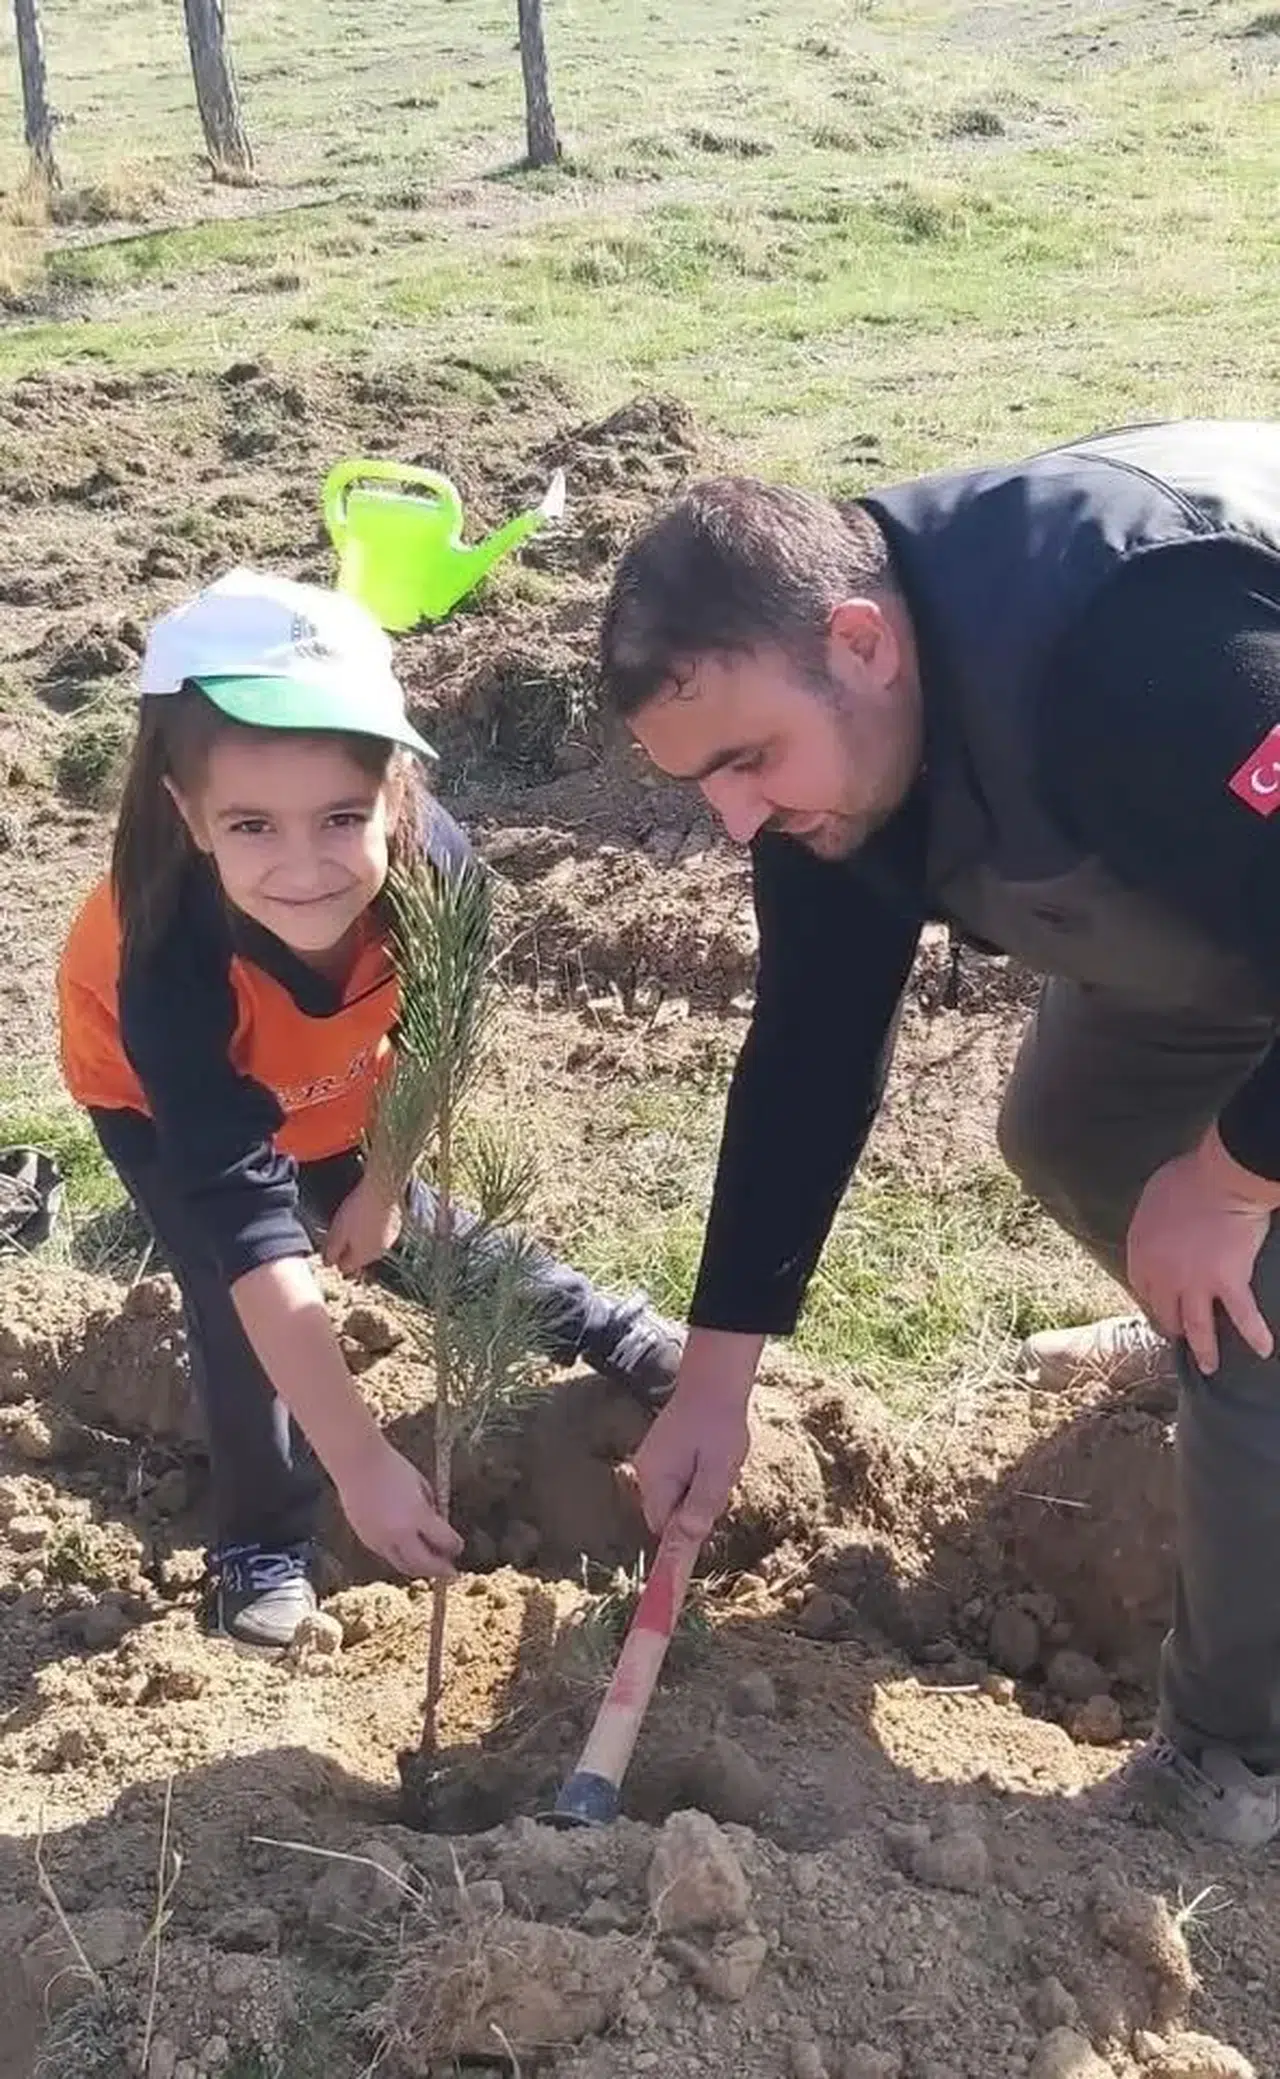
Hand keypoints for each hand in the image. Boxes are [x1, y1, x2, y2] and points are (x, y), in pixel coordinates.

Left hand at [323, 1174, 402, 1277]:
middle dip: (348, 1249)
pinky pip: (380, 1234)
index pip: (345, 1268)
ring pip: (370, 1246)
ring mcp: (389, 1241)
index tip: (330, 1245)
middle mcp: (377, 1253)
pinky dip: (373, 1229)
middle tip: (340, 1231)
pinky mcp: (396, 1228)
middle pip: (358, 1258)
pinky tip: (367, 1216)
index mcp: (362, 1257)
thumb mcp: (337, 1232)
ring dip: (361, 1239)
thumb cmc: (359, 1210)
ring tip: (353, 1221)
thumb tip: (328, 1264)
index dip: (335, 1258)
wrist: (383, 1190)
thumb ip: (331, 1251)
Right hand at [335, 1439, 462, 1577]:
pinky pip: (388, 1556)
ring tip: (430, 1569)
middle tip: (451, 1572)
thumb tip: (437, 1526)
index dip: (455, 1546)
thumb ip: (430, 1508)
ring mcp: (380, 1539)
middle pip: (425, 1563)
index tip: (459, 1547)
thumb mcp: (421, 1485)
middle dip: (441, 1569)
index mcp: (418, 1516)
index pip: (444, 1541)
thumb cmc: (392, 1468)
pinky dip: (401, 1558)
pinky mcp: (366, 1539)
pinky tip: (408, 1555)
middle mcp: (399, 1533)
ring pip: (404, 1566)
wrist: (357, 1463)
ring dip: (420, 1569)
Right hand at [623, 1327, 760, 1539]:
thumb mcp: (718, 1470)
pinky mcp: (662, 1451)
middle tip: (720, 1480)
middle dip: (696, 1507)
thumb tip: (685, 1541)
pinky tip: (712, 1455)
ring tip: (719, 1463)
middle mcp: (646, 1471)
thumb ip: (701, 1506)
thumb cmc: (719, 1424)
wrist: (714, 1380)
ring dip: (699, 1490)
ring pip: (676, 1495)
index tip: (707, 1520)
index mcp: (656, 1479)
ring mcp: (652, 1459)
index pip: (663, 1528)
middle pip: (669, 1513)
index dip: (685, 1532)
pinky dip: (697, 1475)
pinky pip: (678, 1478)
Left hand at [1126, 1124, 1279, 1373]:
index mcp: (1141, 1251)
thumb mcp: (1153, 1199)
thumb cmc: (1187, 1178)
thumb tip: (1158, 1229)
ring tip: (1209, 1367)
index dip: (1152, 1298)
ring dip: (1204, 1349)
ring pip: (1197, 1326)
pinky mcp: (1228, 1283)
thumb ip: (1152, 1223)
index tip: (1159, 1305)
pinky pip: (1242, 1315)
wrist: (1221, 1179)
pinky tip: (1263, 1350)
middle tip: (1179, 1335)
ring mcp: (1195, 1283)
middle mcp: (1164, 1275)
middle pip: (1165, 1310)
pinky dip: (1254, 1334)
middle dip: (1172, 1325)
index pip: (1141, 1286)